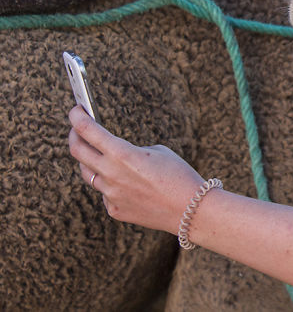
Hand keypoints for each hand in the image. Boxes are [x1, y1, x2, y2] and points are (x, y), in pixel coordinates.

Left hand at [67, 106, 203, 234]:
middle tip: (77, 129)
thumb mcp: (158, 152)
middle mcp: (110, 174)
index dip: (77, 116)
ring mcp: (110, 194)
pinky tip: (128, 184)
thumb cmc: (179, 175)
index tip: (76, 109)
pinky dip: (112, 184)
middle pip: (77, 151)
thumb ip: (130, 152)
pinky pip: (105, 193)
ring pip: (89, 174)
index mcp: (122, 154)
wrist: (190, 209)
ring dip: (92, 161)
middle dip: (74, 135)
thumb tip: (115, 157)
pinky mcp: (114, 210)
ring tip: (100, 155)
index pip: (87, 130)